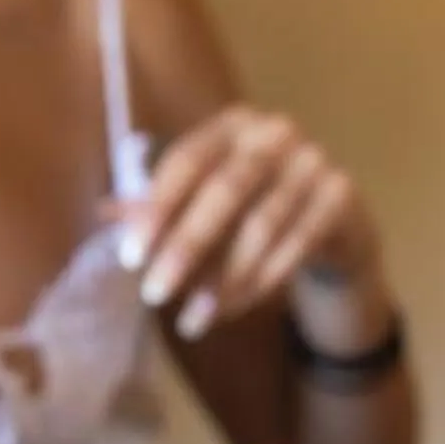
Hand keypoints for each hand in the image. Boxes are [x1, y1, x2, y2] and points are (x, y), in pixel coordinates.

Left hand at [126, 108, 384, 340]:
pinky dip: (262, 281)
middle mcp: (276, 132)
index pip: (187, 160)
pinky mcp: (342, 195)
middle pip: (225, 189)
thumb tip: (102, 213)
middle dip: (187, 246)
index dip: (157, 208)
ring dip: (224, 278)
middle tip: (155, 294)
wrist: (335, 221)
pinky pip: (298, 244)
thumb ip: (160, 206)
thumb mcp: (205, 202)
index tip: (130, 258)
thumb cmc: (255, 206)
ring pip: (263, 224)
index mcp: (233, 124)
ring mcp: (315, 161)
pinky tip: (232, 309)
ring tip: (193, 319)